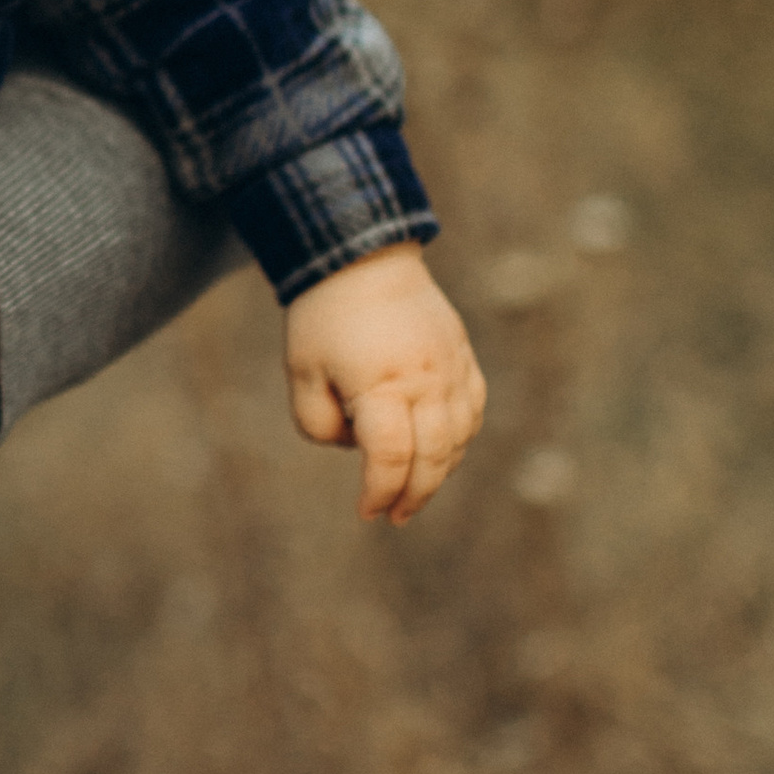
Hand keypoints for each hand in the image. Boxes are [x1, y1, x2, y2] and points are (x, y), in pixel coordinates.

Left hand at [283, 244, 485, 522]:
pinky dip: (459, 440)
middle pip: (433, 458)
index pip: (391, 458)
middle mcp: (427, 381)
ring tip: (412, 489)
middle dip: (413, 495)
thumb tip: (356, 449)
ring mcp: (452, 369)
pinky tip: (438, 452)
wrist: (363, 257)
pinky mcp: (463, 357)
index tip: (367, 512)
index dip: (379, 492)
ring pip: (459, 439)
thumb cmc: (323, 318)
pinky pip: (472, 412)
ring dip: (438, 472)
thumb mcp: (301, 372)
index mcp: (383, 384)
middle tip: (394, 516)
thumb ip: (319, 424)